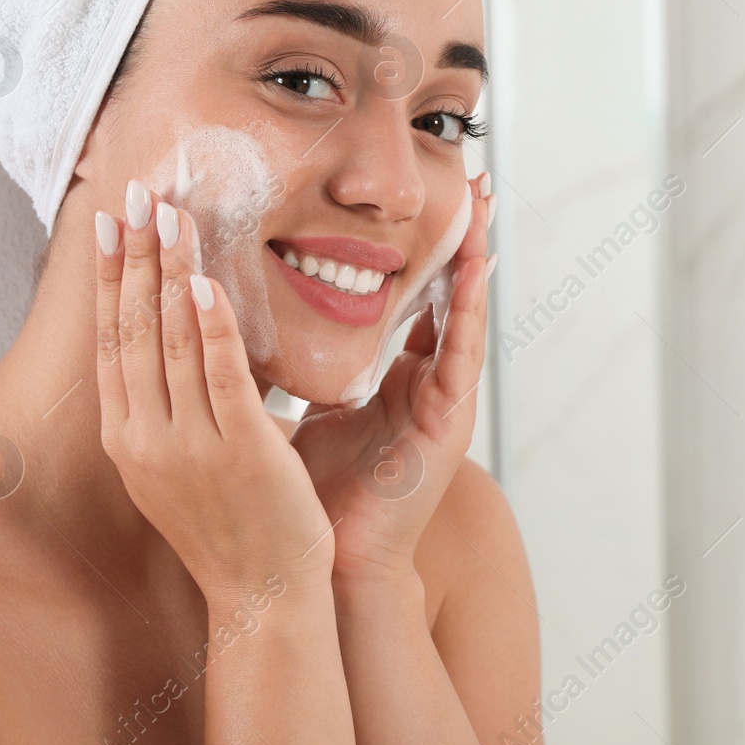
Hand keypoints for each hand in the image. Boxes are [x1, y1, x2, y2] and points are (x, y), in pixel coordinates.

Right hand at [94, 180, 333, 599]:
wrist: (264, 596)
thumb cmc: (232, 525)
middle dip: (133, 255)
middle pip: (132, 329)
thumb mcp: (182, 463)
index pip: (112, 341)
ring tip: (171, 215)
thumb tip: (181, 337)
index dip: (110, 277)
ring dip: (171, 273)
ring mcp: (189, 446)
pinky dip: (209, 328)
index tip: (110, 222)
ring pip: (171, 343)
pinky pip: (219, 378)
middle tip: (135, 193)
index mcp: (129, 440)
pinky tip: (206, 283)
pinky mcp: (239, 451)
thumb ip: (175, 405)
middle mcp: (146, 439)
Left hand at [290, 175, 493, 586]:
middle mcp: (430, 383)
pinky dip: (467, 307)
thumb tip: (260, 321)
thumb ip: (305, 367)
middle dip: (463, 235)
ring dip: (476, 255)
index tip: (428, 195)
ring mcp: (446, 401)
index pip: (415, 296)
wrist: (332, 566)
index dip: (422, 247)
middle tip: (478, 178)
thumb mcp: (312, 411)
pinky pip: (462, 352)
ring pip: (464, 312)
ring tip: (484, 203)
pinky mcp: (451, 423)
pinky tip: (474, 267)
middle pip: (449, 293)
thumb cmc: (317, 496)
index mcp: (399, 379)